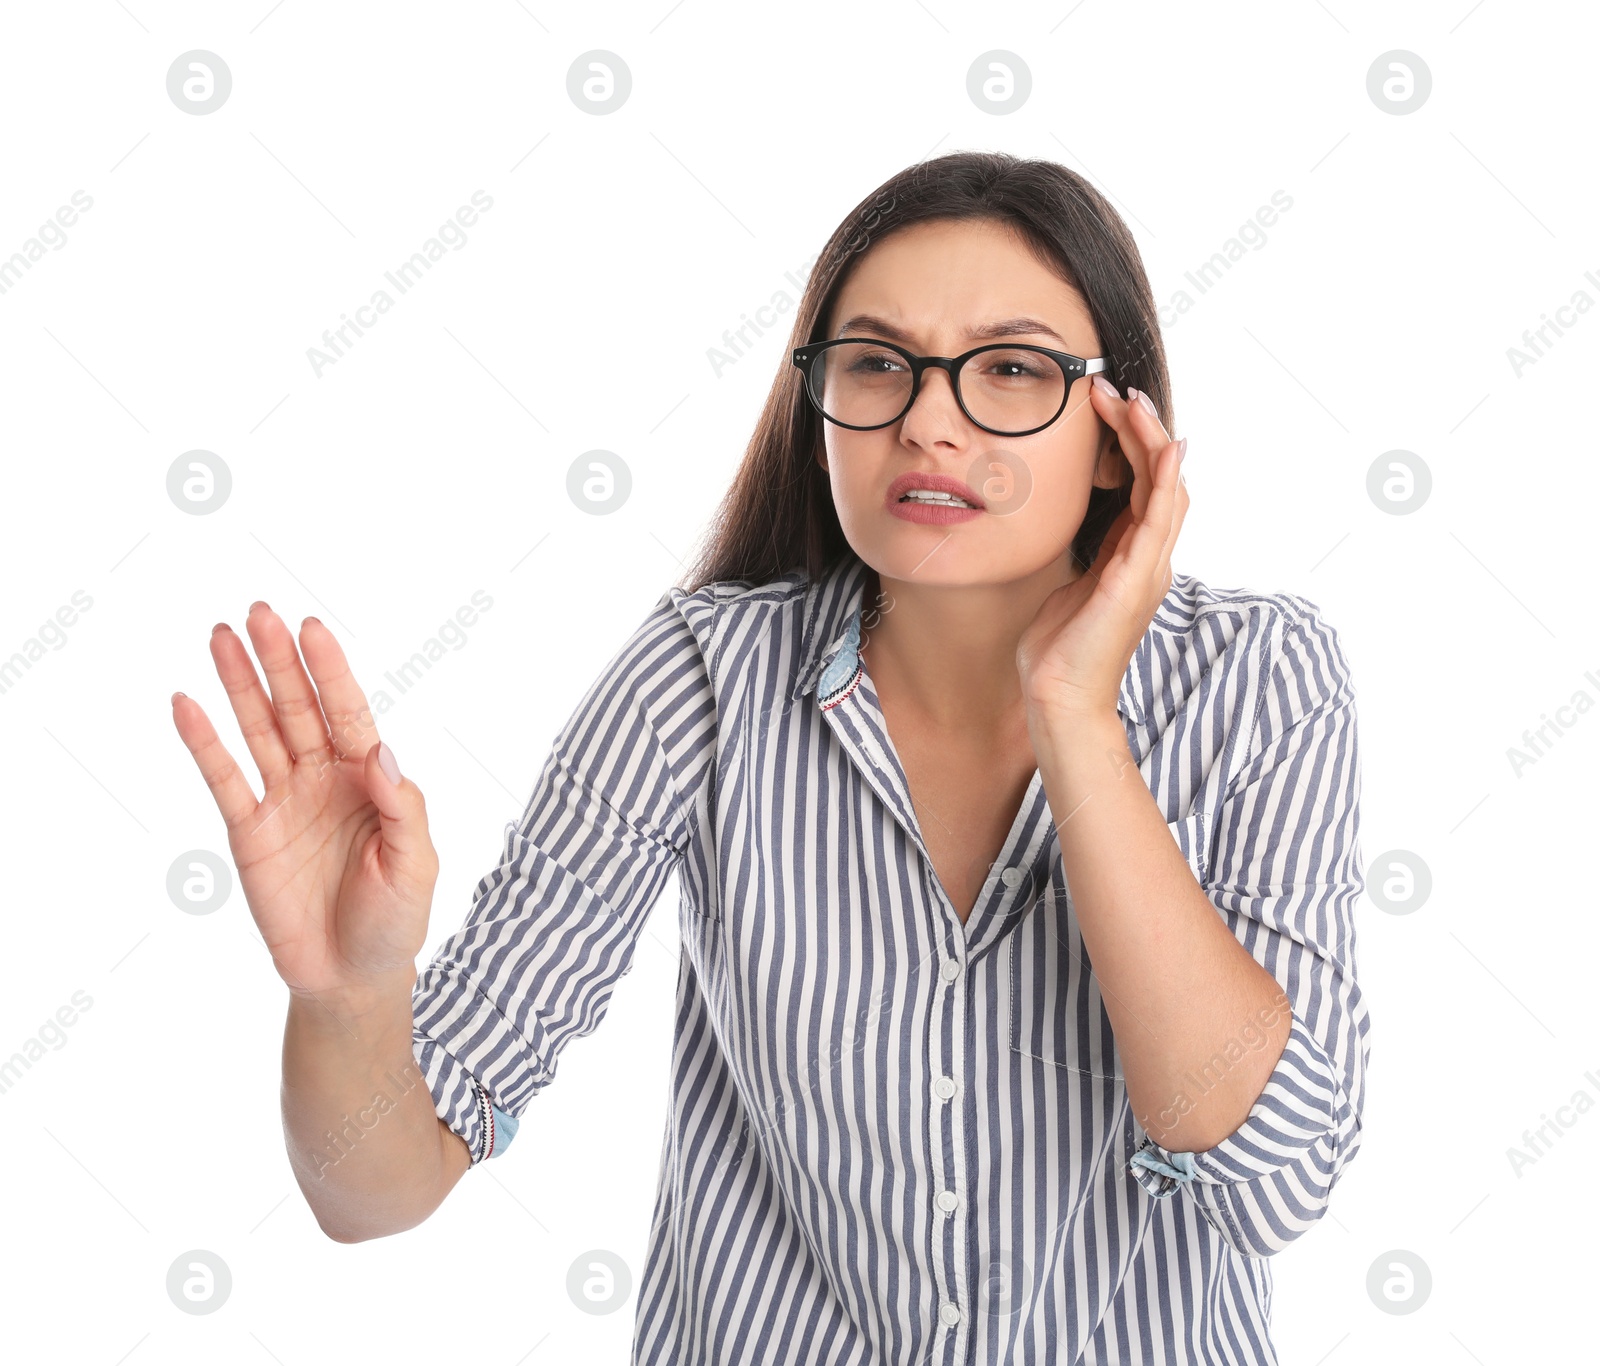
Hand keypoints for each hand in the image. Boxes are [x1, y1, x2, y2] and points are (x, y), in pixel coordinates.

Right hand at [171, 604, 439, 999]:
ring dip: (240, 683)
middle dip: (279, 661)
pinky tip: (186, 703)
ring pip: (258, 729)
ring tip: (220, 635)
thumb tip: (381, 753)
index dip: (330, 672)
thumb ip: (403, 808)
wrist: (352, 976)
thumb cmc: (396, 919)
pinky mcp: (249, 830)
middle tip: (258, 612)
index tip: (311, 627)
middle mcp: (325, 778)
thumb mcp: (416, 865)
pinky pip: (224, 778)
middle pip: (298, 708)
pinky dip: (204, 742)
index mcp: (370, 780)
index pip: (349, 713)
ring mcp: (285, 800)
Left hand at [1016, 381, 1188, 720]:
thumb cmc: (1059, 650)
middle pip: (1159, 478)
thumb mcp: (1070, 586)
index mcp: (1132, 558)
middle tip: (1115, 390)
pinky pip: (1160, 519)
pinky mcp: (1137, 579)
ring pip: (1165, 489)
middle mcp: (1149, 559)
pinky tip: (1167, 447)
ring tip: (1132, 402)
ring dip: (1151, 441)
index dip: (1130, 443)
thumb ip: (1084, 555)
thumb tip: (1074, 526)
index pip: (1141, 486)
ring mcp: (1148, 569)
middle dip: (1141, 430)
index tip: (1106, 407)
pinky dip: (1165, 481)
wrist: (1059, 697)